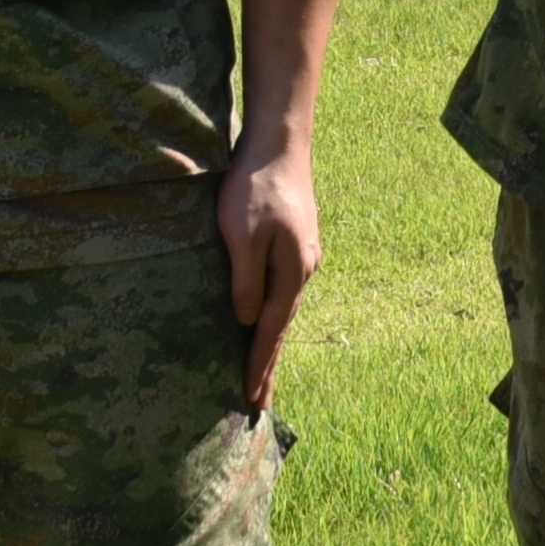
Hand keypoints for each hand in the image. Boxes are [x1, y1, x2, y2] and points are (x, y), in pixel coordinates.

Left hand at [218, 139, 321, 409]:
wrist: (280, 143)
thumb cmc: (255, 187)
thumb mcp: (242, 236)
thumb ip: (246, 281)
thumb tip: (246, 320)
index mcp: (291, 273)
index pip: (270, 331)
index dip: (259, 366)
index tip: (251, 399)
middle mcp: (302, 269)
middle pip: (282, 327)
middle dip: (270, 365)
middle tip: (260, 402)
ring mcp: (302, 256)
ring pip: (284, 309)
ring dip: (272, 342)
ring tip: (262, 372)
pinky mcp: (294, 242)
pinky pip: (283, 291)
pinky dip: (273, 315)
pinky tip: (267, 320)